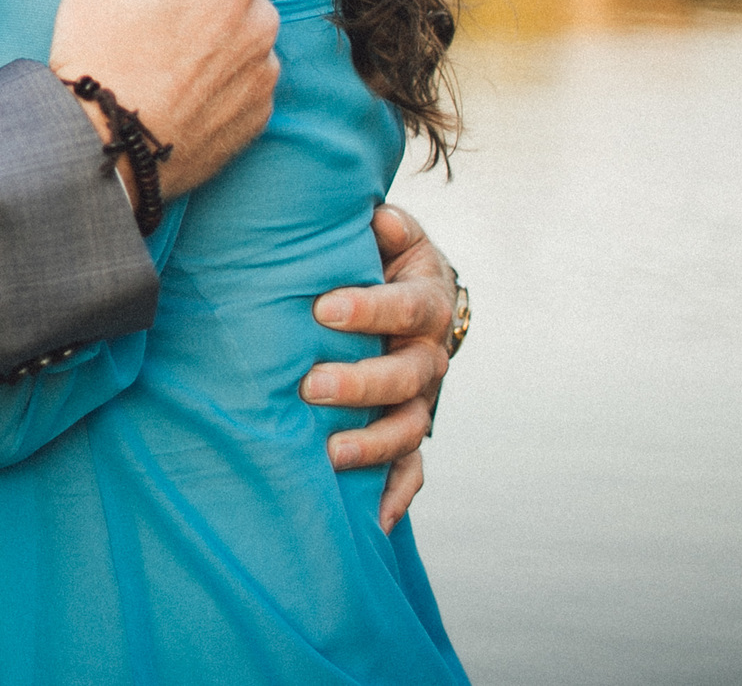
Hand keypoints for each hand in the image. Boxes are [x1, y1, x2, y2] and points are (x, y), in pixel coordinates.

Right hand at [48, 0, 278, 198]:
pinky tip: (175, 90)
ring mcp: (266, 69)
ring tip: (157, 59)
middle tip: (142, 21)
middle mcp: (262, 17)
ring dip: (207, 28)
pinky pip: (244, 71)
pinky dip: (217, 74)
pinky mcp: (261, 113)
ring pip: (237, 20)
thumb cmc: (97, 56)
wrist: (100, 156)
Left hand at [302, 203, 457, 531]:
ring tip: (329, 454)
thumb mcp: (388, 232)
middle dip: (362, 383)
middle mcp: (430, 354)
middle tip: (312, 386)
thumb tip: (379, 219)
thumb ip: (384, 227)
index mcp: (426, 299)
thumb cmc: (379, 255)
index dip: (369, 309)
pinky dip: (395, 496)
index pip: (406, 307)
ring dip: (373, 444)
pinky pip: (412, 471)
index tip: (323, 309)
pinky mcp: (409, 431)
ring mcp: (422, 398)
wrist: (406, 289)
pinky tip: (371, 521)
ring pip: (410, 428)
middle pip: (408, 376)